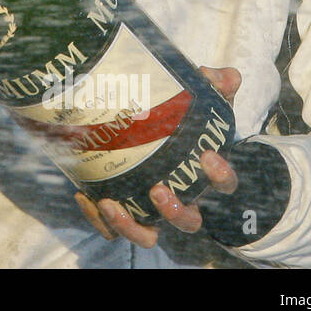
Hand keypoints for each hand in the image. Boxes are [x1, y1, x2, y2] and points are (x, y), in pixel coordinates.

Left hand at [76, 67, 241, 246]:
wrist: (150, 137)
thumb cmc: (180, 124)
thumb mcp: (198, 102)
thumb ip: (213, 87)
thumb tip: (225, 76)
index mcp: (203, 176)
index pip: (224, 185)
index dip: (221, 175)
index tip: (208, 156)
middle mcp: (181, 199)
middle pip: (188, 221)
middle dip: (175, 211)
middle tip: (157, 190)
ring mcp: (150, 209)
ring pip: (149, 235)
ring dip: (131, 225)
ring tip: (111, 203)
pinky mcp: (123, 210)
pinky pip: (112, 227)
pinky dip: (98, 218)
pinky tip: (85, 196)